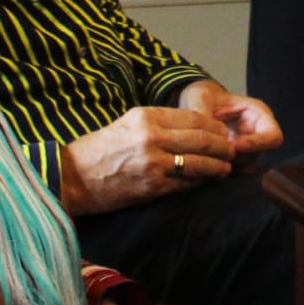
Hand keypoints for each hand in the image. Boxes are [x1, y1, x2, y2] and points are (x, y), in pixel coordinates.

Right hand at [54, 106, 236, 213]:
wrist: (71, 177)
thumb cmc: (100, 149)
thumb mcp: (129, 124)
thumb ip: (160, 122)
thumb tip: (195, 126)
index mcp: (147, 117)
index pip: (195, 118)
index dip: (215, 126)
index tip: (223, 132)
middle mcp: (152, 137)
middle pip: (203, 139)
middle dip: (223, 145)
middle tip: (232, 150)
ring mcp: (153, 163)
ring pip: (200, 162)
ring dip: (218, 165)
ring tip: (225, 167)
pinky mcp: (152, 187)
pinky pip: (186, 183)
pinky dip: (200, 182)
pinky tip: (207, 181)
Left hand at [177, 80, 282, 161]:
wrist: (195, 105)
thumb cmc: (204, 96)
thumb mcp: (200, 96)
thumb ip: (202, 110)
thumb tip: (205, 133)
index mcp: (258, 114)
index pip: (272, 136)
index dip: (257, 144)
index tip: (234, 146)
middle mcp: (256, 133)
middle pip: (257, 154)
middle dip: (237, 156)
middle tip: (216, 153)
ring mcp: (245, 148)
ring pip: (243, 164)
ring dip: (226, 163)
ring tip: (206, 154)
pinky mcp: (231, 158)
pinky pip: (229, 169)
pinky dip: (217, 167)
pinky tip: (203, 161)